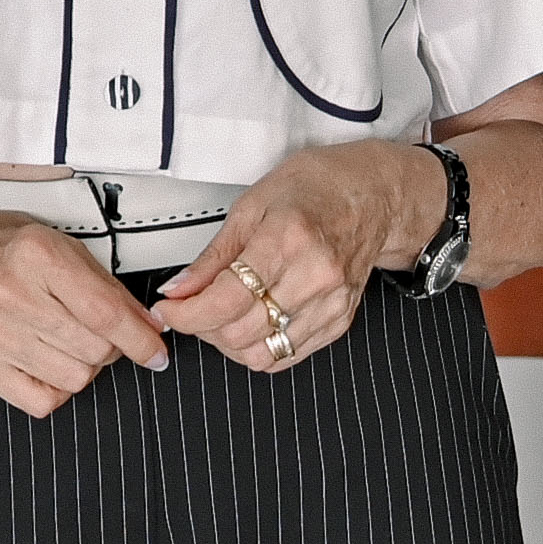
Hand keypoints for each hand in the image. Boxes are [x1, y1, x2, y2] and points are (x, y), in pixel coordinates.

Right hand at [0, 205, 169, 415]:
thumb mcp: (57, 244)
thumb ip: (105, 285)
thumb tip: (147, 325)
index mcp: (37, 256)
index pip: (105, 312)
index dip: (140, 339)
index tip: (155, 351)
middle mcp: (12, 294)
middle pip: (94, 349)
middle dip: (112, 348)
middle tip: (102, 335)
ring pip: (74, 378)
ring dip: (85, 367)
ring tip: (70, 344)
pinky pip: (42, 402)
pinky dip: (56, 389)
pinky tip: (48, 363)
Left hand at [156, 141, 428, 372]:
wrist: (375, 194)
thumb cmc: (316, 187)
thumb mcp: (252, 205)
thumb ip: (213, 256)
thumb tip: (177, 291)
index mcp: (289, 238)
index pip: (227, 298)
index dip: (187, 314)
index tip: (166, 310)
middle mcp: (316, 276)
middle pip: (241, 332)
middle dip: (202, 328)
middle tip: (190, 308)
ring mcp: (333, 304)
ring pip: (263, 354)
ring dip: (228, 343)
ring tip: (219, 316)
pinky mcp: (340, 321)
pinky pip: (288, 356)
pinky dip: (259, 347)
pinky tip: (250, 322)